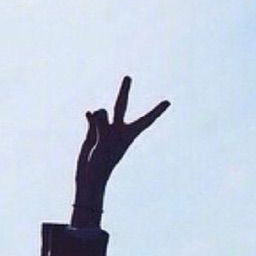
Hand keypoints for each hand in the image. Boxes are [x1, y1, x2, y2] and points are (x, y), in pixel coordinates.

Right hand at [74, 75, 169, 206]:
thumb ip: (102, 124)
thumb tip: (97, 110)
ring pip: (102, 112)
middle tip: (128, 76)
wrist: (89, 179)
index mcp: (128, 135)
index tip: (168, 102)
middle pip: (121, 105)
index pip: (145, 120)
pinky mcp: (92, 133)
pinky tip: (86, 114)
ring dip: (98, 116)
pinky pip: (92, 118)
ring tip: (95, 129)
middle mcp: (118, 130)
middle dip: (124, 91)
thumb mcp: (104, 143)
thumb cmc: (101, 165)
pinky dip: (89, 116)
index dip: (156, 111)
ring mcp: (105, 131)